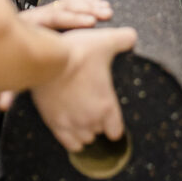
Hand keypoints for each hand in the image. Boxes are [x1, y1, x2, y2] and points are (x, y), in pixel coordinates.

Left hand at [0, 0, 114, 110]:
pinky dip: (88, 4)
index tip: (91, 22)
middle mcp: (38, 17)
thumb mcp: (11, 74)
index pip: (52, 18)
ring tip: (107, 11)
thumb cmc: (11, 63)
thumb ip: (9, 87)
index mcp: (28, 28)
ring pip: (70, 3)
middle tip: (103, 15)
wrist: (5, 49)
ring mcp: (47, 13)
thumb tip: (5, 105)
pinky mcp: (55, 12)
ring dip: (90, 6)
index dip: (72, 19)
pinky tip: (103, 6)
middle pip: (63, 7)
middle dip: (85, 10)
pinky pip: (73, 3)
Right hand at [29, 26, 137, 151]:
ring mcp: (71, 123)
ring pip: (85, 139)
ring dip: (85, 130)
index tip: (110, 114)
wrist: (48, 60)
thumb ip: (124, 39)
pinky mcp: (54, 123)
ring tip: (82, 116)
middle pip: (99, 132)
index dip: (114, 123)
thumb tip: (132, 36)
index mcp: (106, 105)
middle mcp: (90, 119)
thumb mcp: (106, 41)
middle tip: (93, 106)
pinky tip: (70, 126)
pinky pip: (68, 143)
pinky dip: (71, 138)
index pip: (116, 131)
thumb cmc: (78, 52)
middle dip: (98, 122)